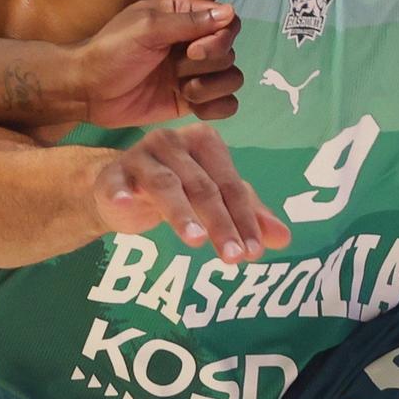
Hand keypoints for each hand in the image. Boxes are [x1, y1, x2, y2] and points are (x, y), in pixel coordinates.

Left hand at [76, 0, 244, 127]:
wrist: (89, 91)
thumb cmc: (111, 51)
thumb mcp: (146, 28)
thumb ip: (188, 22)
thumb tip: (230, 11)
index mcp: (185, 14)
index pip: (228, 22)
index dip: (219, 39)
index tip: (192, 50)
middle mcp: (195, 41)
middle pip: (230, 52)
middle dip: (206, 65)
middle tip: (176, 69)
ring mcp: (195, 72)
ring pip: (232, 78)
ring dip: (211, 87)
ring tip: (184, 90)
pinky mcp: (192, 100)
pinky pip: (225, 105)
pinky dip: (215, 107)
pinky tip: (193, 106)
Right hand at [93, 124, 291, 262]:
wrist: (119, 189)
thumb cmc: (175, 190)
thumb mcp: (214, 199)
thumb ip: (248, 215)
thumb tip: (284, 239)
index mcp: (205, 142)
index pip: (231, 184)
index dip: (244, 218)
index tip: (254, 253)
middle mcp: (175, 142)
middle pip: (203, 186)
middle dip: (220, 223)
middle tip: (233, 257)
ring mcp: (142, 155)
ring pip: (166, 185)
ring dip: (181, 213)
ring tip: (196, 241)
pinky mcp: (113, 175)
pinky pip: (118, 185)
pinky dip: (122, 194)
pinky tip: (128, 206)